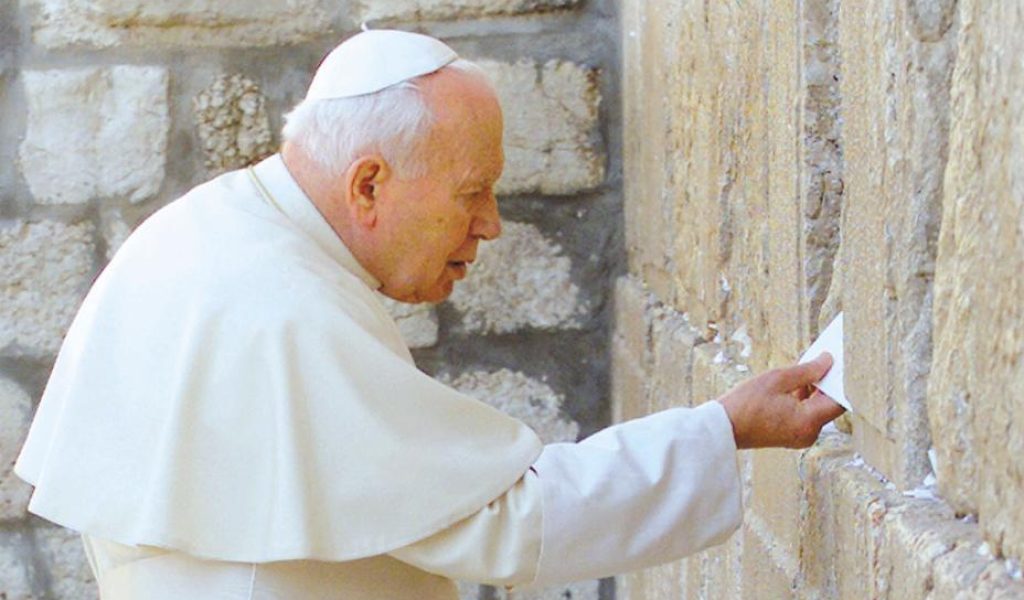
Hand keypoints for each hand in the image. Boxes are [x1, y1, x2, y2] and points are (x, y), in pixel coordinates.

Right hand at [716, 353, 845, 448]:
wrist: (723, 427)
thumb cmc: (746, 404)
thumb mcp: (778, 379)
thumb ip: (808, 370)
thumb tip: (828, 362)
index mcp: (809, 421)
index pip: (839, 400)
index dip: (839, 380)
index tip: (836, 363)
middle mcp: (809, 433)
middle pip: (829, 405)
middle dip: (824, 384)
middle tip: (815, 362)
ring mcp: (801, 437)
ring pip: (817, 410)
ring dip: (812, 391)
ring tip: (797, 374)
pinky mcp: (792, 436)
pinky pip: (806, 416)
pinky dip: (802, 401)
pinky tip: (789, 388)